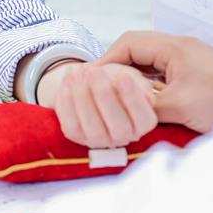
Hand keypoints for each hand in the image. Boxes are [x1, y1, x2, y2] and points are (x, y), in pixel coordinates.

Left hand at [42, 62, 157, 148]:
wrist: (92, 83)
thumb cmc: (117, 79)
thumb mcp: (131, 76)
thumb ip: (135, 82)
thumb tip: (132, 86)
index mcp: (142, 124)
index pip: (144, 119)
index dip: (133, 99)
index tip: (124, 77)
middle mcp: (123, 137)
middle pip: (119, 127)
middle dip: (106, 97)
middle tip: (97, 72)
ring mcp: (99, 140)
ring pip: (93, 128)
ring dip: (85, 97)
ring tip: (82, 73)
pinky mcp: (76, 136)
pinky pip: (71, 123)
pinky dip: (68, 99)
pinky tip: (70, 78)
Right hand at [98, 31, 212, 133]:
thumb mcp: (179, 106)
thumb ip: (145, 105)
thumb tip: (118, 113)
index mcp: (175, 47)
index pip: (129, 43)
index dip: (106, 61)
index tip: (89, 80)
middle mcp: (180, 48)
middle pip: (137, 50)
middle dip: (115, 68)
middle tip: (97, 89)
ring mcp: (189, 61)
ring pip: (149, 62)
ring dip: (131, 78)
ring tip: (113, 97)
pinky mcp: (196, 76)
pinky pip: (162, 75)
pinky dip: (147, 86)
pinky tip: (140, 103)